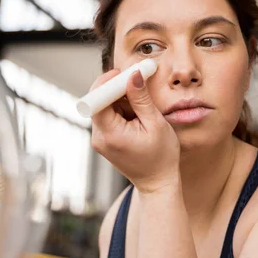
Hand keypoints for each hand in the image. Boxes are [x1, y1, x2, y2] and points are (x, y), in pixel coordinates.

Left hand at [90, 69, 179, 192]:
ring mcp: (100, 140)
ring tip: (142, 107)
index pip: (96, 100)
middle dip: (116, 89)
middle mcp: (99, 137)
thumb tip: (132, 75)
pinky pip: (108, 116)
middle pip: (98, 102)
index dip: (106, 83)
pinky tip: (138, 115)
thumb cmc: (161, 157)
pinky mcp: (105, 140)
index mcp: (110, 134)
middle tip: (136, 81)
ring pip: (104, 107)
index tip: (123, 74)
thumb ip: (141, 99)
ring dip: (121, 100)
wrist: (158, 183)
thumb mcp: (155, 124)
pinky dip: (121, 110)